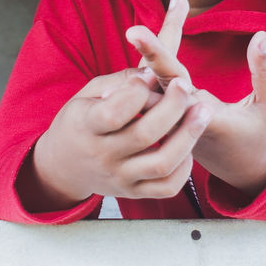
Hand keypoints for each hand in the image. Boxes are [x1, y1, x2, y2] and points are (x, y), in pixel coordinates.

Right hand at [25, 65, 211, 211]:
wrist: (63, 166)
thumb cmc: (81, 120)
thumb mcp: (89, 92)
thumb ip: (121, 80)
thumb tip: (154, 73)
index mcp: (86, 126)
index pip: (114, 113)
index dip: (137, 91)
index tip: (151, 74)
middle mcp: (102, 156)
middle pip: (145, 135)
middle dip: (172, 106)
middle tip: (185, 84)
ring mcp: (120, 178)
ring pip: (162, 164)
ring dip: (188, 136)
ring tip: (202, 111)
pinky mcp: (133, 193)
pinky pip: (167, 187)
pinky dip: (184, 168)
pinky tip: (189, 145)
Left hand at [128, 0, 265, 197]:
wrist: (243, 168)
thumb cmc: (260, 134)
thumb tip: (260, 36)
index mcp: (204, 118)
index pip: (175, 82)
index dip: (158, 56)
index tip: (138, 32)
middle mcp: (181, 120)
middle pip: (157, 81)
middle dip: (149, 52)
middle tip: (134, 30)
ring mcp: (172, 119)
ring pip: (152, 84)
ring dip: (150, 55)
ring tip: (143, 29)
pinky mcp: (170, 116)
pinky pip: (155, 88)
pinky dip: (154, 64)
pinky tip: (148, 41)